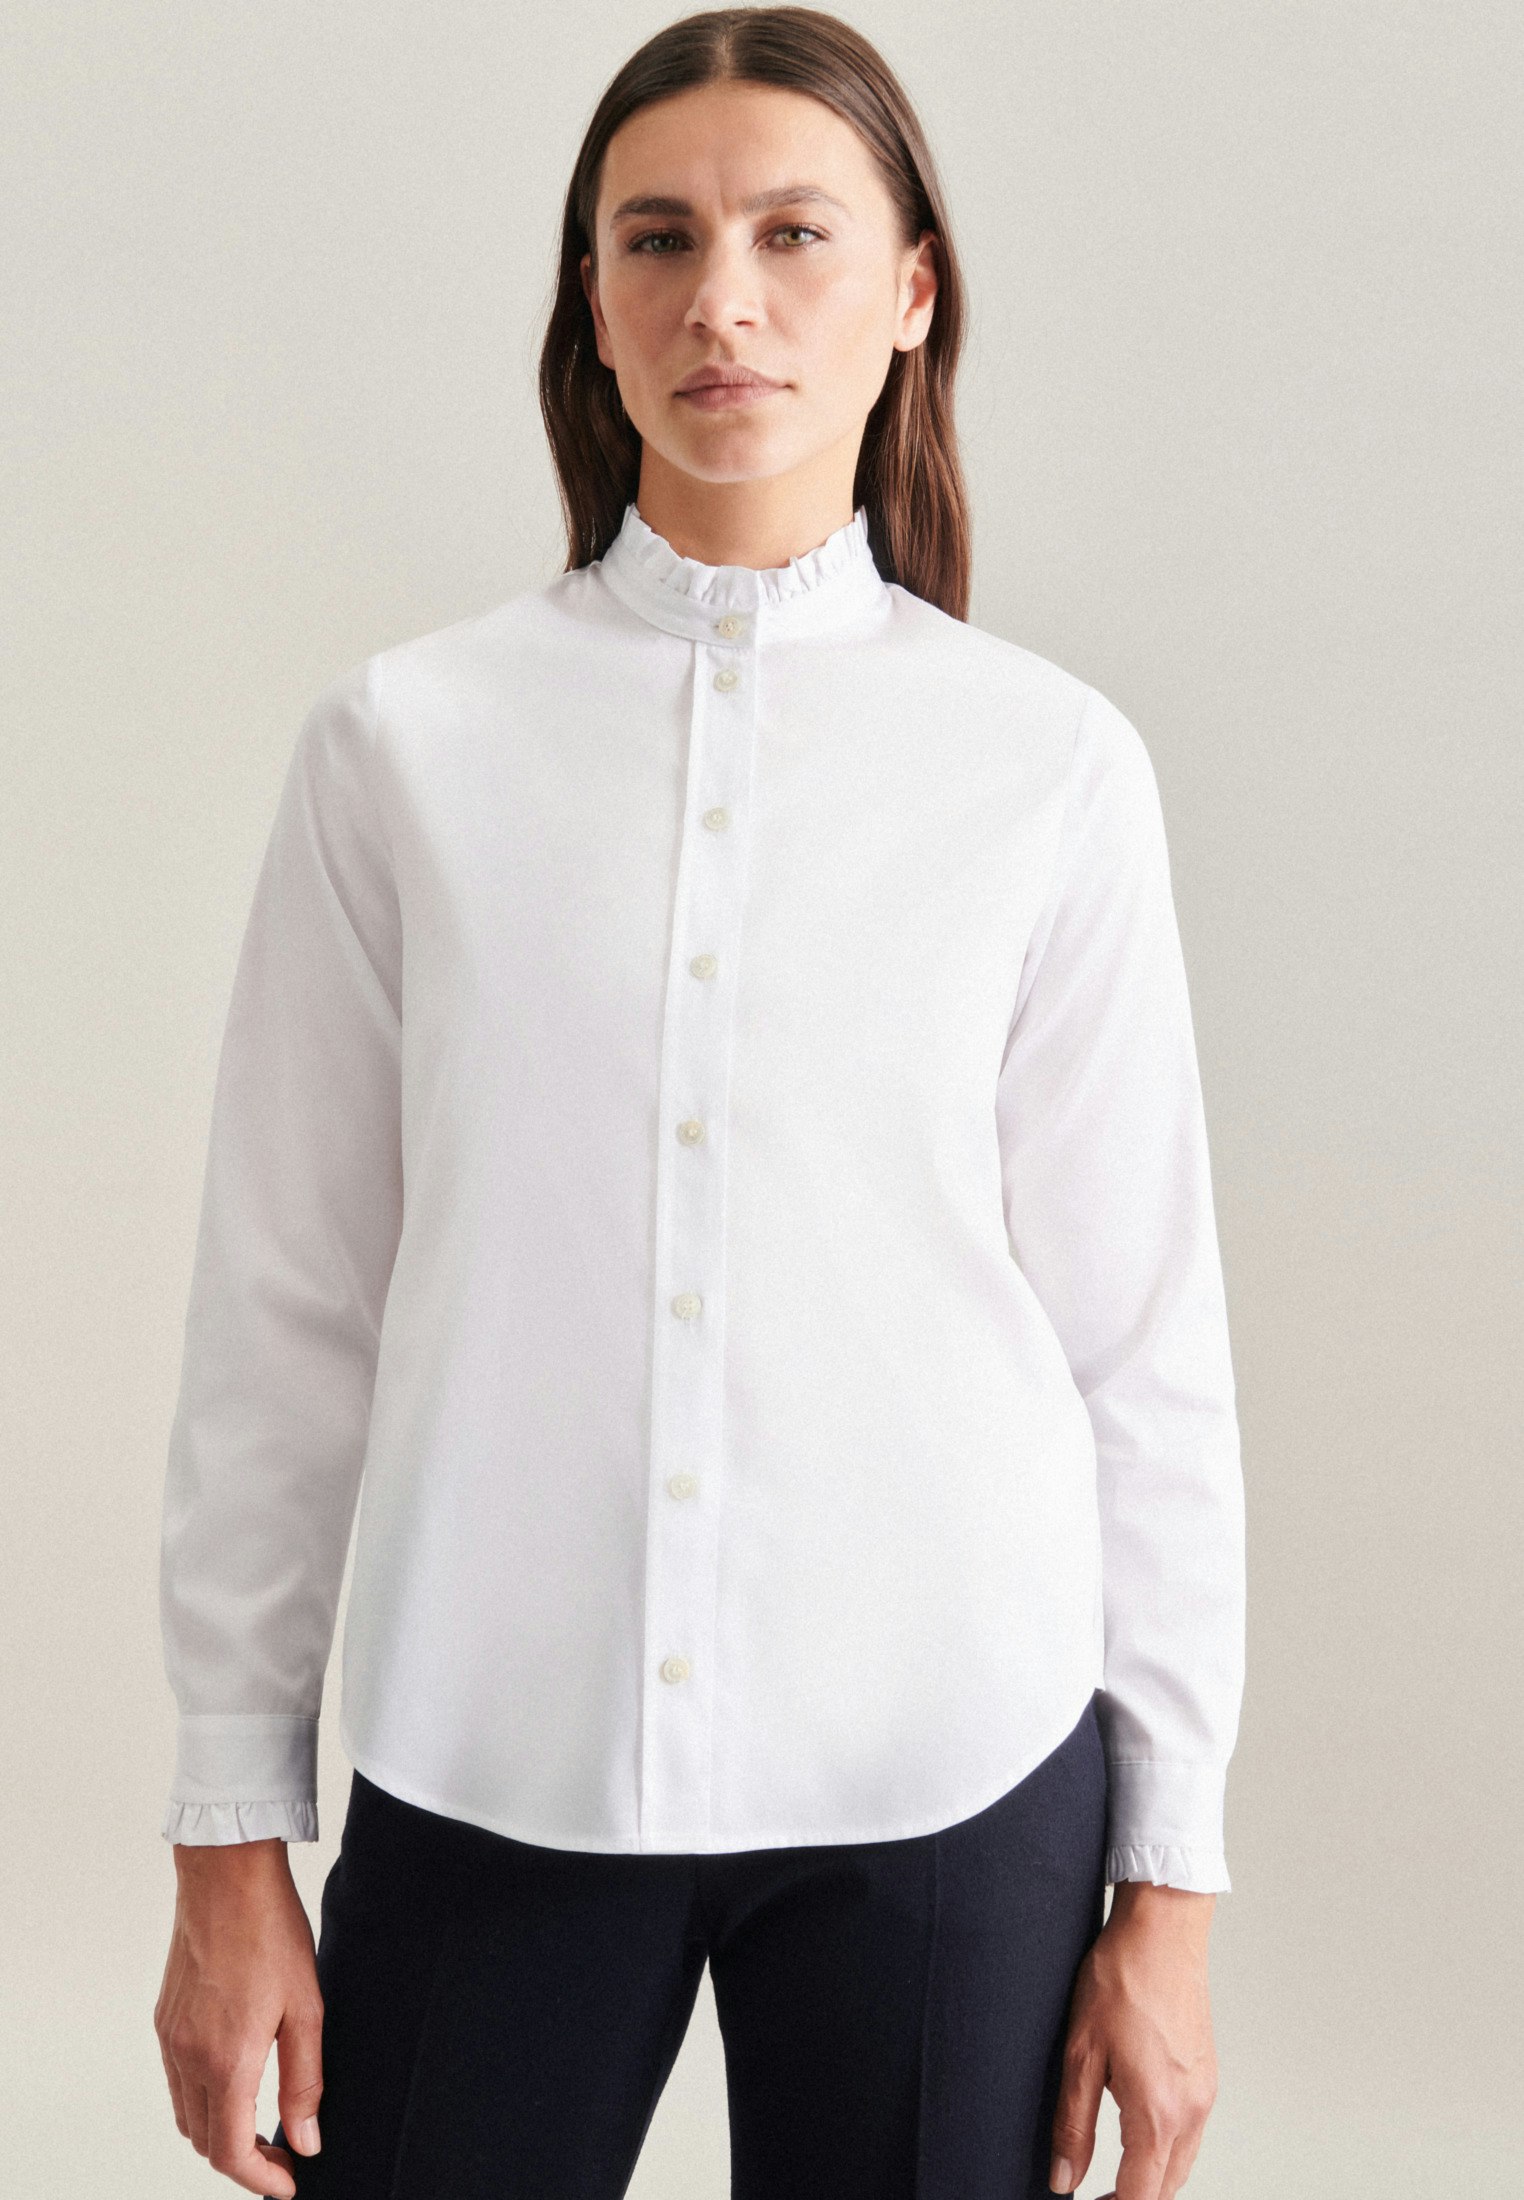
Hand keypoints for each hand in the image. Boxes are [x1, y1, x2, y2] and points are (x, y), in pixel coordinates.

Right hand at [154, 1837, 325, 2196]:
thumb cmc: (272, 1932)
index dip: (259, 2179)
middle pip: (204, 2141)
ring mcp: (170, 2037)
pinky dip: (202, 2100)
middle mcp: (187, 2056)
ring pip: (186, 2114)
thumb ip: (305, 2082)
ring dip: (219, 2132)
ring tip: (263, 2123)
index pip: (229, 2152)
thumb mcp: (307, 2009)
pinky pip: (177, 2081)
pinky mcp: (165, 2018)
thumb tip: (308, 2140)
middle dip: (242, 2159)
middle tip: (283, 2154)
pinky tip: (236, 2080)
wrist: (227, 1875)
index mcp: (225, 2061)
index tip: (287, 2184)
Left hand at [1048, 1882, 1217, 2199]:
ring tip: (1114, 2174)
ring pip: (1182, 2162)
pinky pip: (1191, 2132)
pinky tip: (1141, 2132)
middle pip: (1166, 2187)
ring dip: (1152, 2178)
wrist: (1162, 1930)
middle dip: (1135, 2198)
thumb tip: (1065, 2177)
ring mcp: (1204, 2092)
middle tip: (1097, 2195)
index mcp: (1158, 2112)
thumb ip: (1073, 2123)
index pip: (1141, 2194)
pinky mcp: (1206, 2075)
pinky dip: (1167, 2148)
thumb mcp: (1081, 2052)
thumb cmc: (1121, 1978)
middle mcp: (1190, 2109)